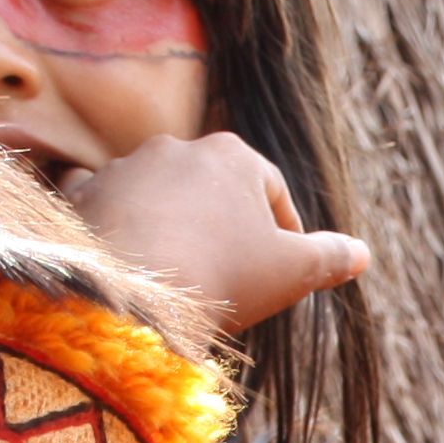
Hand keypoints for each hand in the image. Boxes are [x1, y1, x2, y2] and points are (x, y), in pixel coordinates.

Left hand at [59, 132, 368, 332]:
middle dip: (220, 225)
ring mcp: (124, 167)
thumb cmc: (220, 277)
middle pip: (211, 188)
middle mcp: (177, 147)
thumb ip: (328, 257)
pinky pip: (102, 205)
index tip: (280, 268)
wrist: (126, 295)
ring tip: (172, 273)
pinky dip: (113, 226)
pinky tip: (120, 259)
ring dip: (166, 225)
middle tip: (226, 274)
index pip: (269, 188)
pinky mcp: (82, 195)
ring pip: (156, 195)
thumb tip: (361, 253)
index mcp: (234, 155)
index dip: (281, 231)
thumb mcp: (292, 273)